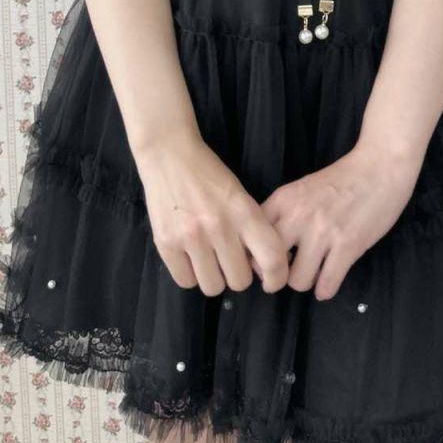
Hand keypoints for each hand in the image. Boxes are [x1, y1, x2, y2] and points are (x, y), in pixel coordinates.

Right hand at [136, 137, 292, 296]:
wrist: (169, 155)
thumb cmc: (209, 174)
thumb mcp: (240, 195)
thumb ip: (252, 228)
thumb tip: (261, 267)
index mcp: (243, 212)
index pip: (271, 258)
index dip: (277, 277)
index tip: (271, 281)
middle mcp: (219, 227)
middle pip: (240, 281)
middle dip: (238, 274)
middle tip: (230, 259)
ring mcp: (190, 237)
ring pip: (213, 287)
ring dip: (214, 277)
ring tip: (208, 259)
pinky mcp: (165, 244)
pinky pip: (186, 281)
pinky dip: (191, 274)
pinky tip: (190, 257)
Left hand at [256, 143, 422, 301]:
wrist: (380, 166)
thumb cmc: (342, 178)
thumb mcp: (303, 188)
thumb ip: (284, 213)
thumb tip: (268, 247)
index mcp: (284, 199)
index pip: (254, 238)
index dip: (259, 255)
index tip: (268, 261)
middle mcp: (299, 216)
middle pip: (271, 264)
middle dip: (278, 275)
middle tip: (289, 273)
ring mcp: (323, 232)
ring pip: (297, 281)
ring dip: (306, 282)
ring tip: (314, 275)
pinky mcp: (348, 246)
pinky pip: (326, 285)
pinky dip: (325, 290)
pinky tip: (329, 281)